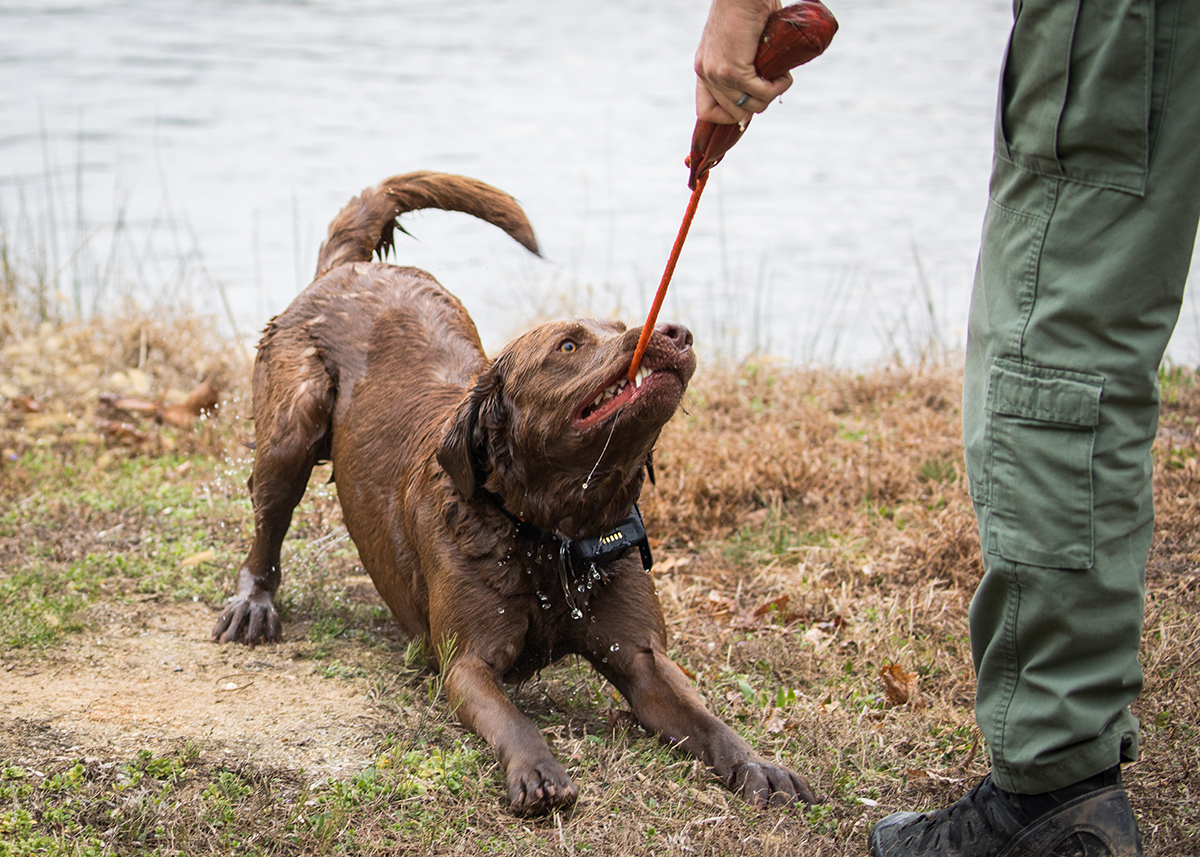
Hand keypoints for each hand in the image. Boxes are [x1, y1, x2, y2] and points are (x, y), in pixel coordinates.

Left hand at [695, 0, 793, 123]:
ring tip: (781, 76)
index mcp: (704, 68)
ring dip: (770, 96)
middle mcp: (706, 73)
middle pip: (733, 114)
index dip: (729, 116)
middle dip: (758, 104)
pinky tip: (783, 74)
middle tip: (773, 84)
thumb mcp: (742, 44)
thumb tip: (763, 86)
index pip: (706, 112)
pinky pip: (760, 93)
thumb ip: (745, 65)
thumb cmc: (749, 8)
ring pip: (748, 107)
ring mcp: (717, 74)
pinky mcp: (732, 70)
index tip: (750, 106)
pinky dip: (777, 87)